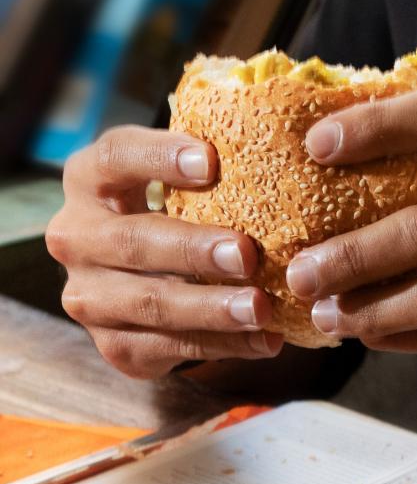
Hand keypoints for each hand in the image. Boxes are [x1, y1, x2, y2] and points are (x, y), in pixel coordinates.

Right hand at [47, 126, 282, 378]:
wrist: (145, 285)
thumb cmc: (176, 214)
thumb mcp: (177, 183)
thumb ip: (206, 164)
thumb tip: (274, 136)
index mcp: (87, 180)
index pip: (115, 157)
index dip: (159, 157)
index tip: (211, 160)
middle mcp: (75, 237)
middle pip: (132, 242)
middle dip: (193, 250)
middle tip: (247, 253)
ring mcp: (89, 296)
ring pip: (150, 303)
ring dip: (211, 308)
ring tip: (262, 308)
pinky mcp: (114, 344)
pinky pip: (170, 347)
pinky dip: (224, 345)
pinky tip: (266, 339)